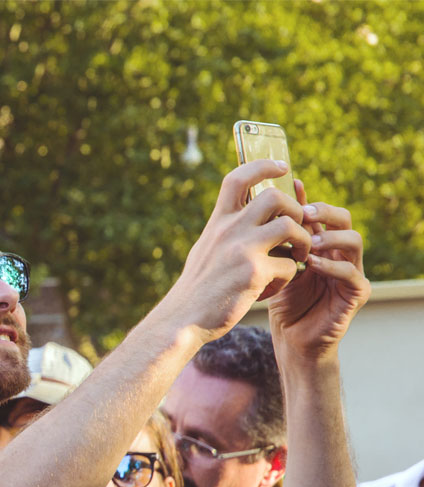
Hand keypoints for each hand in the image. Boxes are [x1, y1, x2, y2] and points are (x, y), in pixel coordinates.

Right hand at [168, 160, 311, 342]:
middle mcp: (229, 230)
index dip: (263, 166)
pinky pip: (290, 265)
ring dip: (303, 241)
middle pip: (274, 197)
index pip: (238, 178)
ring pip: (291, 225)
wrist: (184, 319)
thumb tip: (248, 213)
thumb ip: (227, 230)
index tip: (282, 166)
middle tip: (297, 228)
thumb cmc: (199, 288)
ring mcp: (242, 249)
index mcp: (218, 222)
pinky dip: (289, 277)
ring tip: (298, 257)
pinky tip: (273, 287)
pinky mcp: (254, 272)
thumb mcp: (207, 249)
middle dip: (295, 209)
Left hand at [267, 179, 369, 361]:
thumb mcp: (274, 264)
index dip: (309, 199)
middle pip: (343, 219)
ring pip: (353, 241)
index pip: (322, 213)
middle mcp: (340, 254)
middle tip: (303, 215)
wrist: (290, 338)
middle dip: (324, 213)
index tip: (292, 186)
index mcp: (321, 244)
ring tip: (308, 241)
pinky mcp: (357, 294)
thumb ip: (274, 239)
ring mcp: (352, 272)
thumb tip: (259, 205)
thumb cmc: (280, 300)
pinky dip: (331, 266)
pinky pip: (351, 273)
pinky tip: (312, 264)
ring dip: (330, 237)